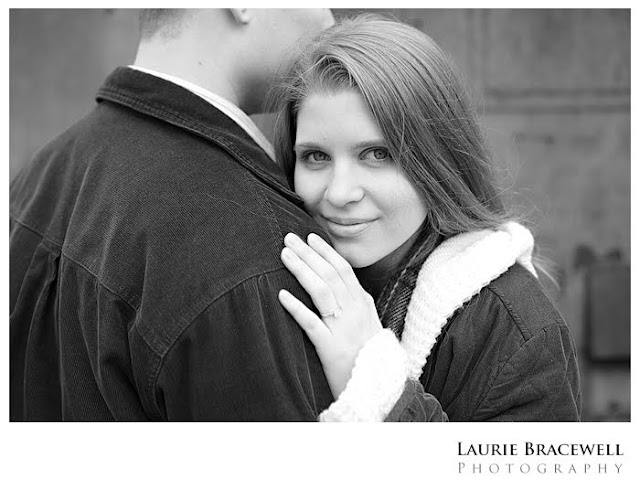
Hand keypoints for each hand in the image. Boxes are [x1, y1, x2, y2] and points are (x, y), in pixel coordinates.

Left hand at [278, 232, 382, 398]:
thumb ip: (356, 304)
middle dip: (308, 253)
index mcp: (363, 304)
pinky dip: (296, 307)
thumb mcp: (369, 324)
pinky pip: (311, 324)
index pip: (343, 269)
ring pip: (321, 291)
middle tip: (289, 238)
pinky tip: (282, 295)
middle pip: (329, 274)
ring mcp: (343, 329)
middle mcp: (355, 311)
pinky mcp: (331, 348)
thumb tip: (342, 284)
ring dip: (301, 270)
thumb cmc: (371, 356)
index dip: (325, 251)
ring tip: (284, 255)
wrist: (381, 390)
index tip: (310, 237)